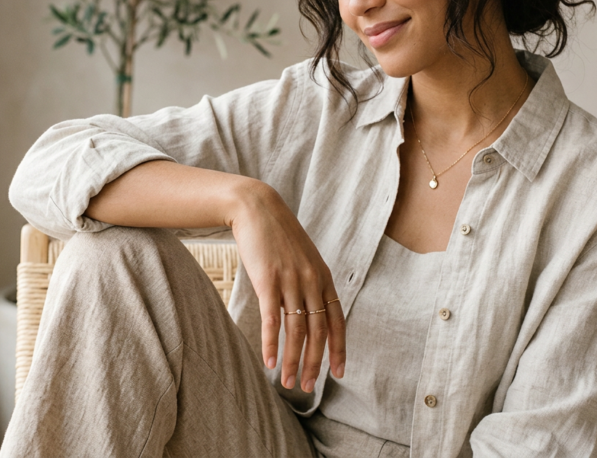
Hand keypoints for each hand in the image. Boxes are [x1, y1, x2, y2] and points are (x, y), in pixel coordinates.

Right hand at [227, 181, 345, 391]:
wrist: (257, 208)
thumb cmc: (278, 236)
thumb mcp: (303, 258)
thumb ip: (310, 283)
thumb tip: (310, 310)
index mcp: (323, 278)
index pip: (337, 321)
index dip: (339, 349)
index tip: (338, 373)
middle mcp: (311, 282)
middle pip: (318, 332)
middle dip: (313, 363)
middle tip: (306, 387)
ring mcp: (291, 281)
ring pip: (296, 330)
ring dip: (292, 360)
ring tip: (287, 382)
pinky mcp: (268, 280)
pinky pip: (272, 319)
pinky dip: (271, 343)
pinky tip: (268, 361)